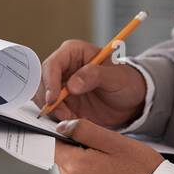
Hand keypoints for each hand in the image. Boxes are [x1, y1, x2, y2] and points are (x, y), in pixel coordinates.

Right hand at [33, 39, 147, 126]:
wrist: (131, 101)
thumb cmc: (126, 82)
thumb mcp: (116, 77)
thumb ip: (95, 76)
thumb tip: (72, 84)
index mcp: (74, 53)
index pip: (53, 63)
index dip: (50, 81)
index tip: (53, 98)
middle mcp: (64, 68)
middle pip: (42, 81)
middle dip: (48, 99)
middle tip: (62, 113)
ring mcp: (62, 86)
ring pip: (44, 97)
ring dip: (53, 110)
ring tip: (69, 118)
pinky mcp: (63, 102)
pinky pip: (53, 111)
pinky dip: (57, 118)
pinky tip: (71, 121)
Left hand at [53, 119, 164, 173]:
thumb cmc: (142, 170)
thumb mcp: (116, 142)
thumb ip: (84, 130)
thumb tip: (61, 127)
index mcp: (76, 167)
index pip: (53, 147)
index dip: (65, 140)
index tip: (79, 140)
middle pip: (65, 165)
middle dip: (80, 159)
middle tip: (107, 160)